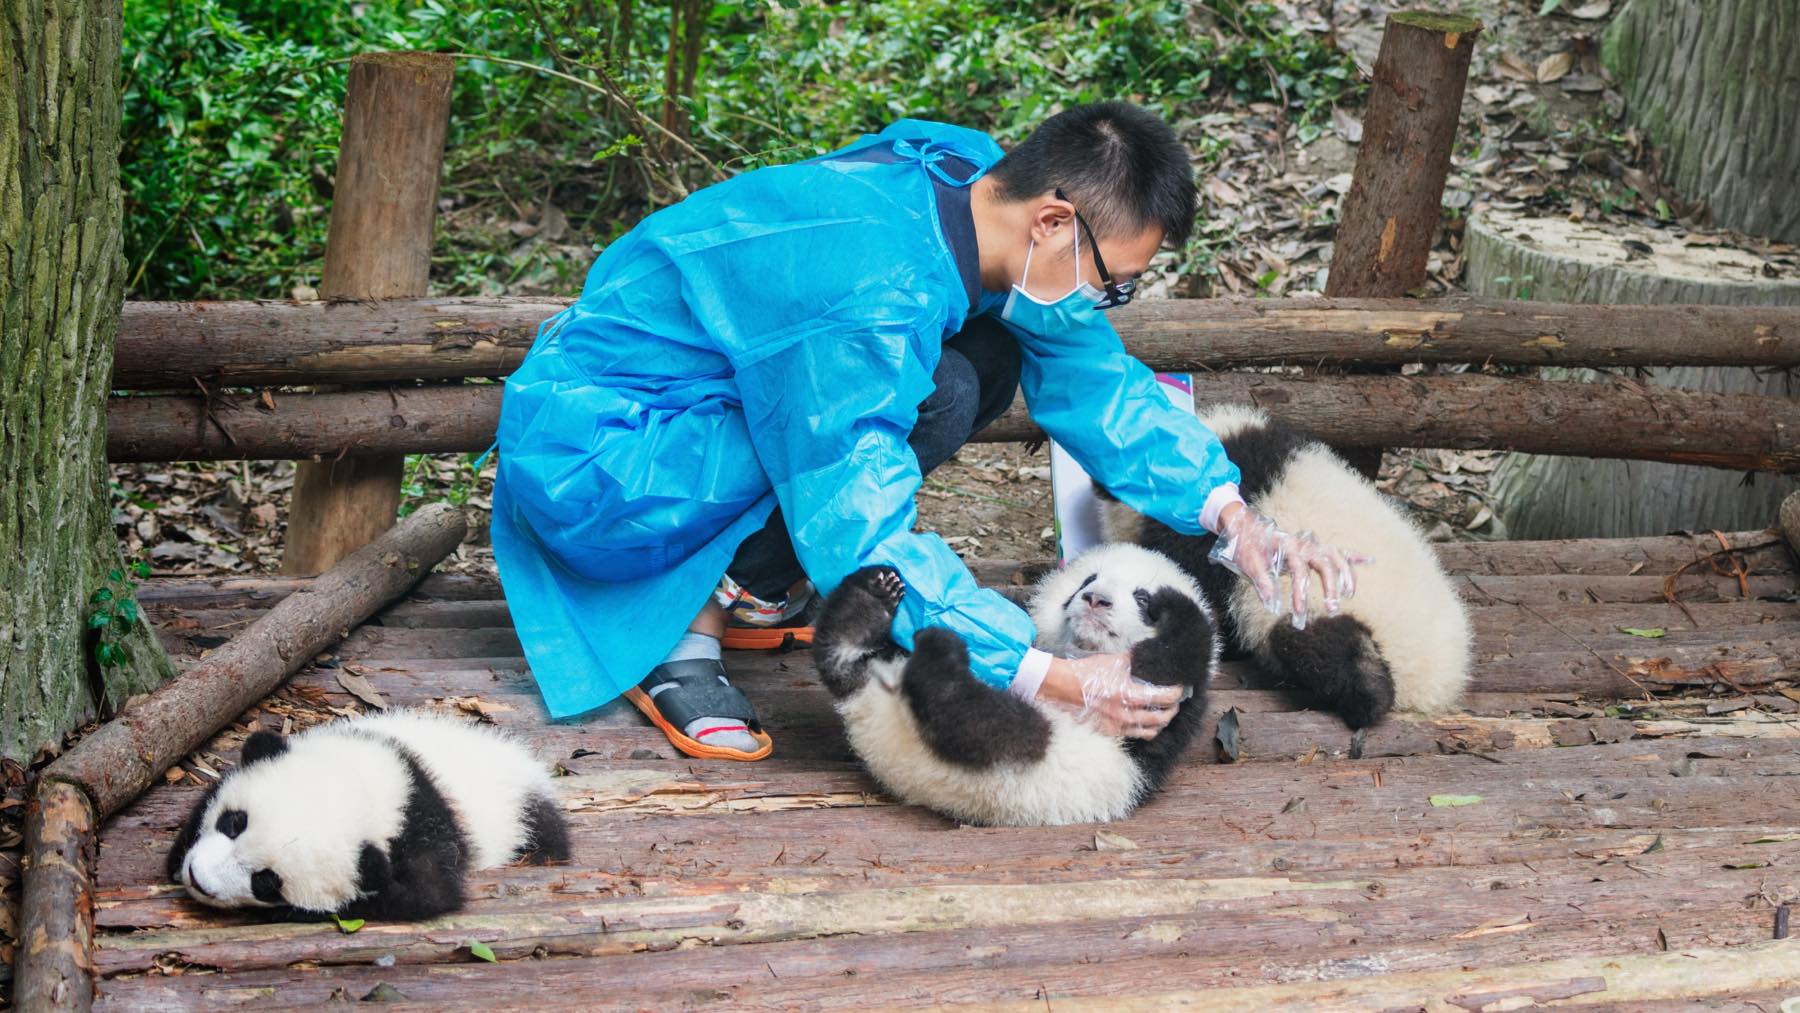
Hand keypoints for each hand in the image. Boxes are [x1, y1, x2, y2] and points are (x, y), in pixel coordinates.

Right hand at [1036, 654, 1185, 738]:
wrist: (1062, 688)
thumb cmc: (1086, 673)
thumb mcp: (1112, 661)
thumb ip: (1133, 660)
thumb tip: (1150, 654)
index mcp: (1127, 694)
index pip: (1162, 697)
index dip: (1176, 693)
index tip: (1180, 688)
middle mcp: (1124, 713)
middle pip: (1161, 718)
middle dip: (1173, 709)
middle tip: (1176, 701)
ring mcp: (1117, 726)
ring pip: (1150, 731)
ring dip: (1161, 722)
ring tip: (1164, 713)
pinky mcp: (1110, 732)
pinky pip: (1134, 735)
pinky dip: (1145, 729)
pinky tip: (1146, 722)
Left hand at [1211, 502, 1368, 629]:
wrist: (1246, 528)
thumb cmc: (1246, 547)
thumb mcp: (1248, 563)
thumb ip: (1261, 580)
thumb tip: (1271, 602)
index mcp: (1288, 546)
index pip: (1299, 572)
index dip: (1300, 593)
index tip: (1300, 614)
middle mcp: (1304, 544)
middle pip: (1325, 564)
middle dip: (1330, 587)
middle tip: (1332, 610)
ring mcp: (1312, 545)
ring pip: (1336, 557)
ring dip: (1345, 575)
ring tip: (1349, 595)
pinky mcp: (1315, 548)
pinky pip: (1339, 551)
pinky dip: (1354, 556)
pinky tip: (1370, 561)